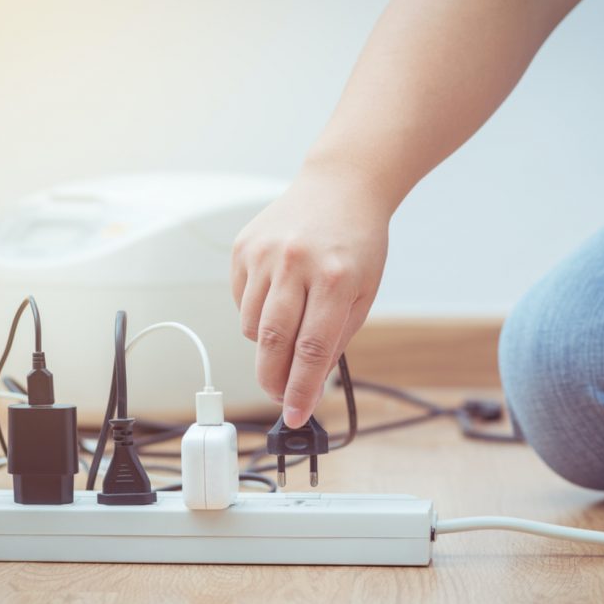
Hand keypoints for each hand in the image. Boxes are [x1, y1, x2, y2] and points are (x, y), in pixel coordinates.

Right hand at [231, 165, 392, 426]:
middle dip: (273, 380)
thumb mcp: (363, 293)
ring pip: (251, 325)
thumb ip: (336, 338)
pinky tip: (278, 295)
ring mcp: (264, 254)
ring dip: (266, 343)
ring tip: (288, 329)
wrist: (340, 187)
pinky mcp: (244, 248)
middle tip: (279, 396)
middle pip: (272, 342)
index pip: (312, 350)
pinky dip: (256, 311)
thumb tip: (306, 381)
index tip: (295, 417)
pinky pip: (241, 300)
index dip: (301, 390)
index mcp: (334, 278)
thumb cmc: (357, 243)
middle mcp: (295, 264)